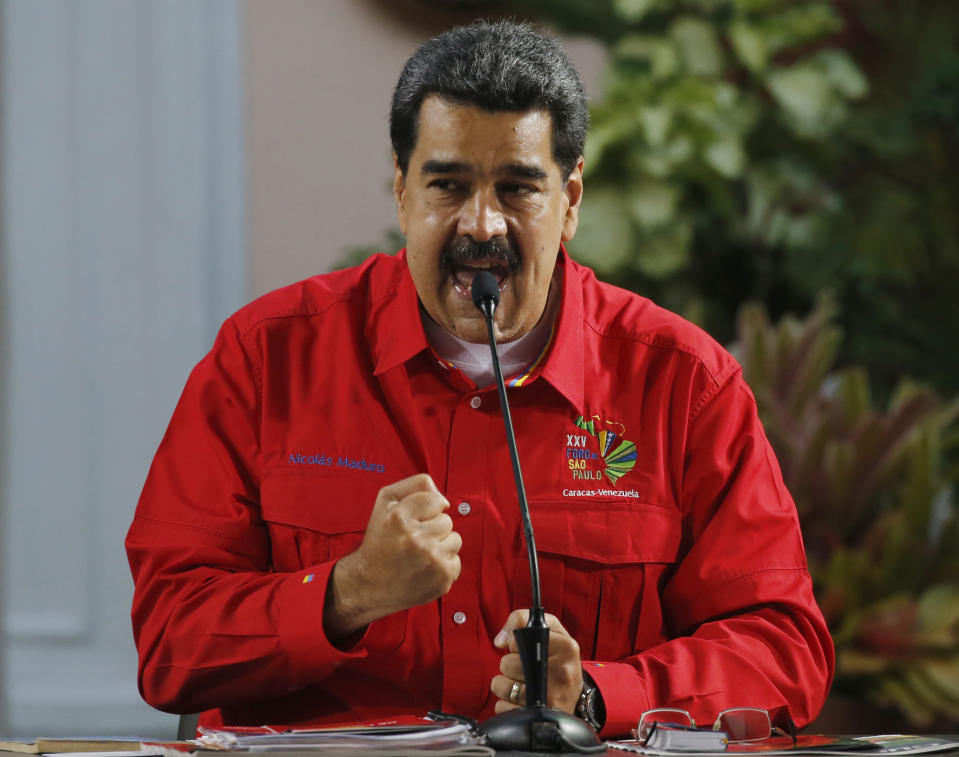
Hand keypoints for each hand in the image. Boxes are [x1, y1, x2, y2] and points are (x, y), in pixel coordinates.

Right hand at [323, 474, 461, 639]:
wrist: (369, 585)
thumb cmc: (380, 540)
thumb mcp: (386, 503)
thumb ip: (414, 485)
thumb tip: (444, 499)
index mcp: (399, 518)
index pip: (436, 500)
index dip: (428, 509)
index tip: (415, 520)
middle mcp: (415, 538)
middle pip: (447, 521)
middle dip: (433, 528)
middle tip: (413, 541)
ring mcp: (431, 560)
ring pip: (455, 540)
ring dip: (441, 545)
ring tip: (420, 555)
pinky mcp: (442, 578)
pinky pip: (456, 561)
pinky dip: (443, 565)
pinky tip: (424, 569)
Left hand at [490, 609, 583, 713]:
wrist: (574, 695)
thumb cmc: (557, 657)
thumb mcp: (550, 630)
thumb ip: (521, 620)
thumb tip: (499, 640)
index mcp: (565, 647)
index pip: (517, 640)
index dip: (514, 645)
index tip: (524, 649)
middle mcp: (561, 672)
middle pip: (507, 663)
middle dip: (509, 664)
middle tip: (524, 668)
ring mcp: (551, 697)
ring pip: (502, 685)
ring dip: (504, 685)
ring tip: (520, 683)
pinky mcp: (538, 716)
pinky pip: (503, 707)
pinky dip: (505, 704)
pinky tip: (520, 701)